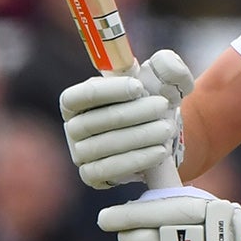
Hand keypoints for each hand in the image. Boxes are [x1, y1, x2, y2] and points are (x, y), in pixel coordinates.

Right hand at [58, 49, 192, 187]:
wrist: (160, 137)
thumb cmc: (152, 102)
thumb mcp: (162, 79)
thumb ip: (167, 65)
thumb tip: (165, 64)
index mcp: (76, 101)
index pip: (80, 95)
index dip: (108, 91)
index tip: (139, 88)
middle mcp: (73, 127)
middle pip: (95, 121)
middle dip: (132, 113)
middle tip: (162, 107)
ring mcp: (80, 154)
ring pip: (104, 146)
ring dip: (139, 137)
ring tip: (167, 130)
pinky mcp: (92, 176)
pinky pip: (108, 170)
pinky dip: (137, 160)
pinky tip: (161, 151)